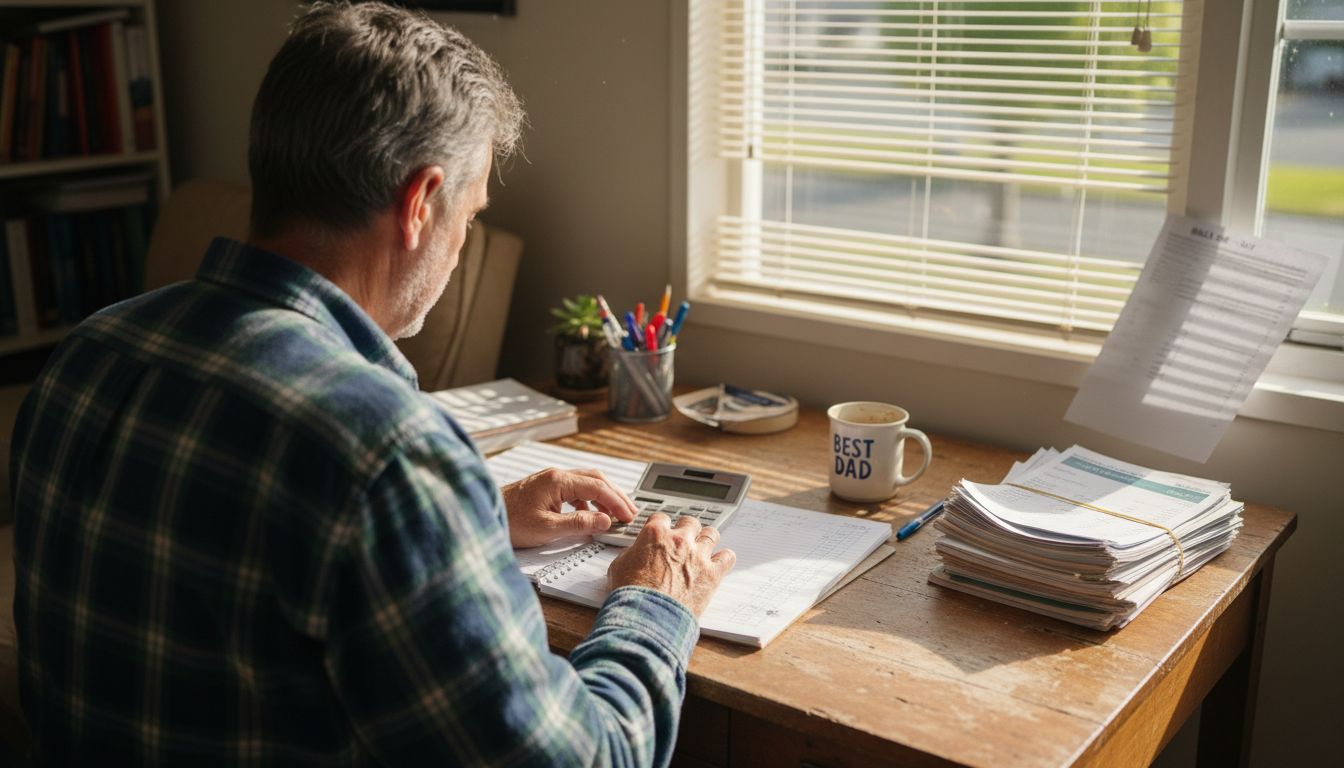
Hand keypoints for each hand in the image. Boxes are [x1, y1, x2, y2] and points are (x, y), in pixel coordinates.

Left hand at [500, 468, 638, 548]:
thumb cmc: (509, 521)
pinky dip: (589, 502)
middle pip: (596, 479)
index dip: (616, 502)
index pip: (597, 486)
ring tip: (616, 515)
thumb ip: (579, 524)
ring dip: (604, 498)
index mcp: (558, 480)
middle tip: (630, 513)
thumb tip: (605, 521)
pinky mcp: (546, 488)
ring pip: (587, 482)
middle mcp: (556, 475)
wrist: (484, 515)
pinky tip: (591, 516)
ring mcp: (551, 480)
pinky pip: (575, 490)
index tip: (629, 516)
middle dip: (616, 496)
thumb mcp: (547, 528)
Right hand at [607, 514, 735, 617]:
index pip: (662, 518)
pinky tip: (718, 564)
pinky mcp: (713, 573)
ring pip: (712, 534)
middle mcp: (679, 540)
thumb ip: (631, 554)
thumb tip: (636, 554)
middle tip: (683, 541)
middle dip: (687, 530)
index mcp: (655, 534)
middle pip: (690, 522)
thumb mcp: (618, 567)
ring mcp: (698, 555)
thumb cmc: (631, 595)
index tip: (663, 532)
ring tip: (702, 550)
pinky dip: (724, 559)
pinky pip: (728, 557)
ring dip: (706, 540)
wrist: (648, 617)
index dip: (661, 526)